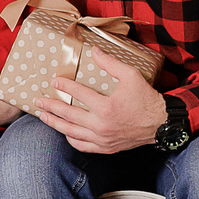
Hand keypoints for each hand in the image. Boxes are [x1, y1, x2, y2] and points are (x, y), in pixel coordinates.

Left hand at [30, 48, 168, 154]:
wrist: (160, 124)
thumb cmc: (146, 99)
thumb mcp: (131, 75)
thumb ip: (110, 63)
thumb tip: (93, 51)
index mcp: (106, 107)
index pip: (78, 95)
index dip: (64, 86)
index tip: (54, 81)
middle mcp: (101, 125)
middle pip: (68, 115)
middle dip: (50, 106)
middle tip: (38, 100)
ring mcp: (102, 139)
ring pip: (71, 132)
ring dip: (55, 123)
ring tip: (43, 115)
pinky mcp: (106, 147)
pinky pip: (82, 146)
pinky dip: (71, 139)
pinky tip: (64, 132)